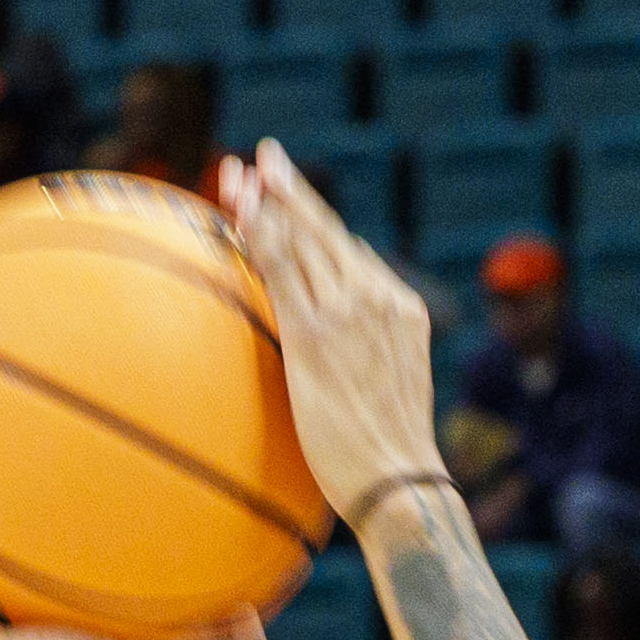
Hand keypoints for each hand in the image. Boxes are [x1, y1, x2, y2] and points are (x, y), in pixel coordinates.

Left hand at [219, 141, 443, 524]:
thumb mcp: (388, 392)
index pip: (350, 251)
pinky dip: (260, 237)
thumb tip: (339, 342)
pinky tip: (239, 215)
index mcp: (400, 308)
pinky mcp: (317, 335)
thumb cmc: (388, 457)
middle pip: (326, 232)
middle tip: (262, 156)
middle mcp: (378, 298)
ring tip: (239, 174)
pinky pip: (282, 272)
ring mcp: (350, 312)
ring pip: (302, 242)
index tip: (292, 195)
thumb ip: (367, 356)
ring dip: (267, 203)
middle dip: (289, 191)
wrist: (400, 484)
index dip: (314, 219)